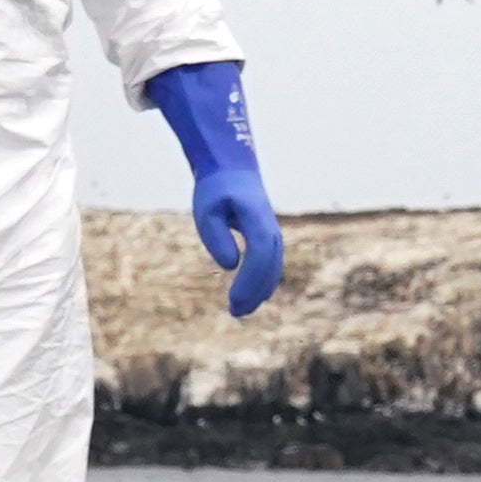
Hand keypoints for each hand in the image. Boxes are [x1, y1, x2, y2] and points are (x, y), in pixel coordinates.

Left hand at [191, 170, 283, 317]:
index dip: (249, 278)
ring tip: (239, 310)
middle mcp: (271, 227)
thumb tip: (230, 265)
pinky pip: (271, 265)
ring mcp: (273, 233)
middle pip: (270, 265)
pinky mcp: (269, 239)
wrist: (231, 169)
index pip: (260, 252)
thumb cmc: (215, 190)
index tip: (233, 298)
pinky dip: (262, 283)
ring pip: (273, 268)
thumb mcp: (207, 211)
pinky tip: (249, 298)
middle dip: (254, 291)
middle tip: (234, 312)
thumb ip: (216, 237)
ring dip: (259, 291)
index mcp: (257, 218)